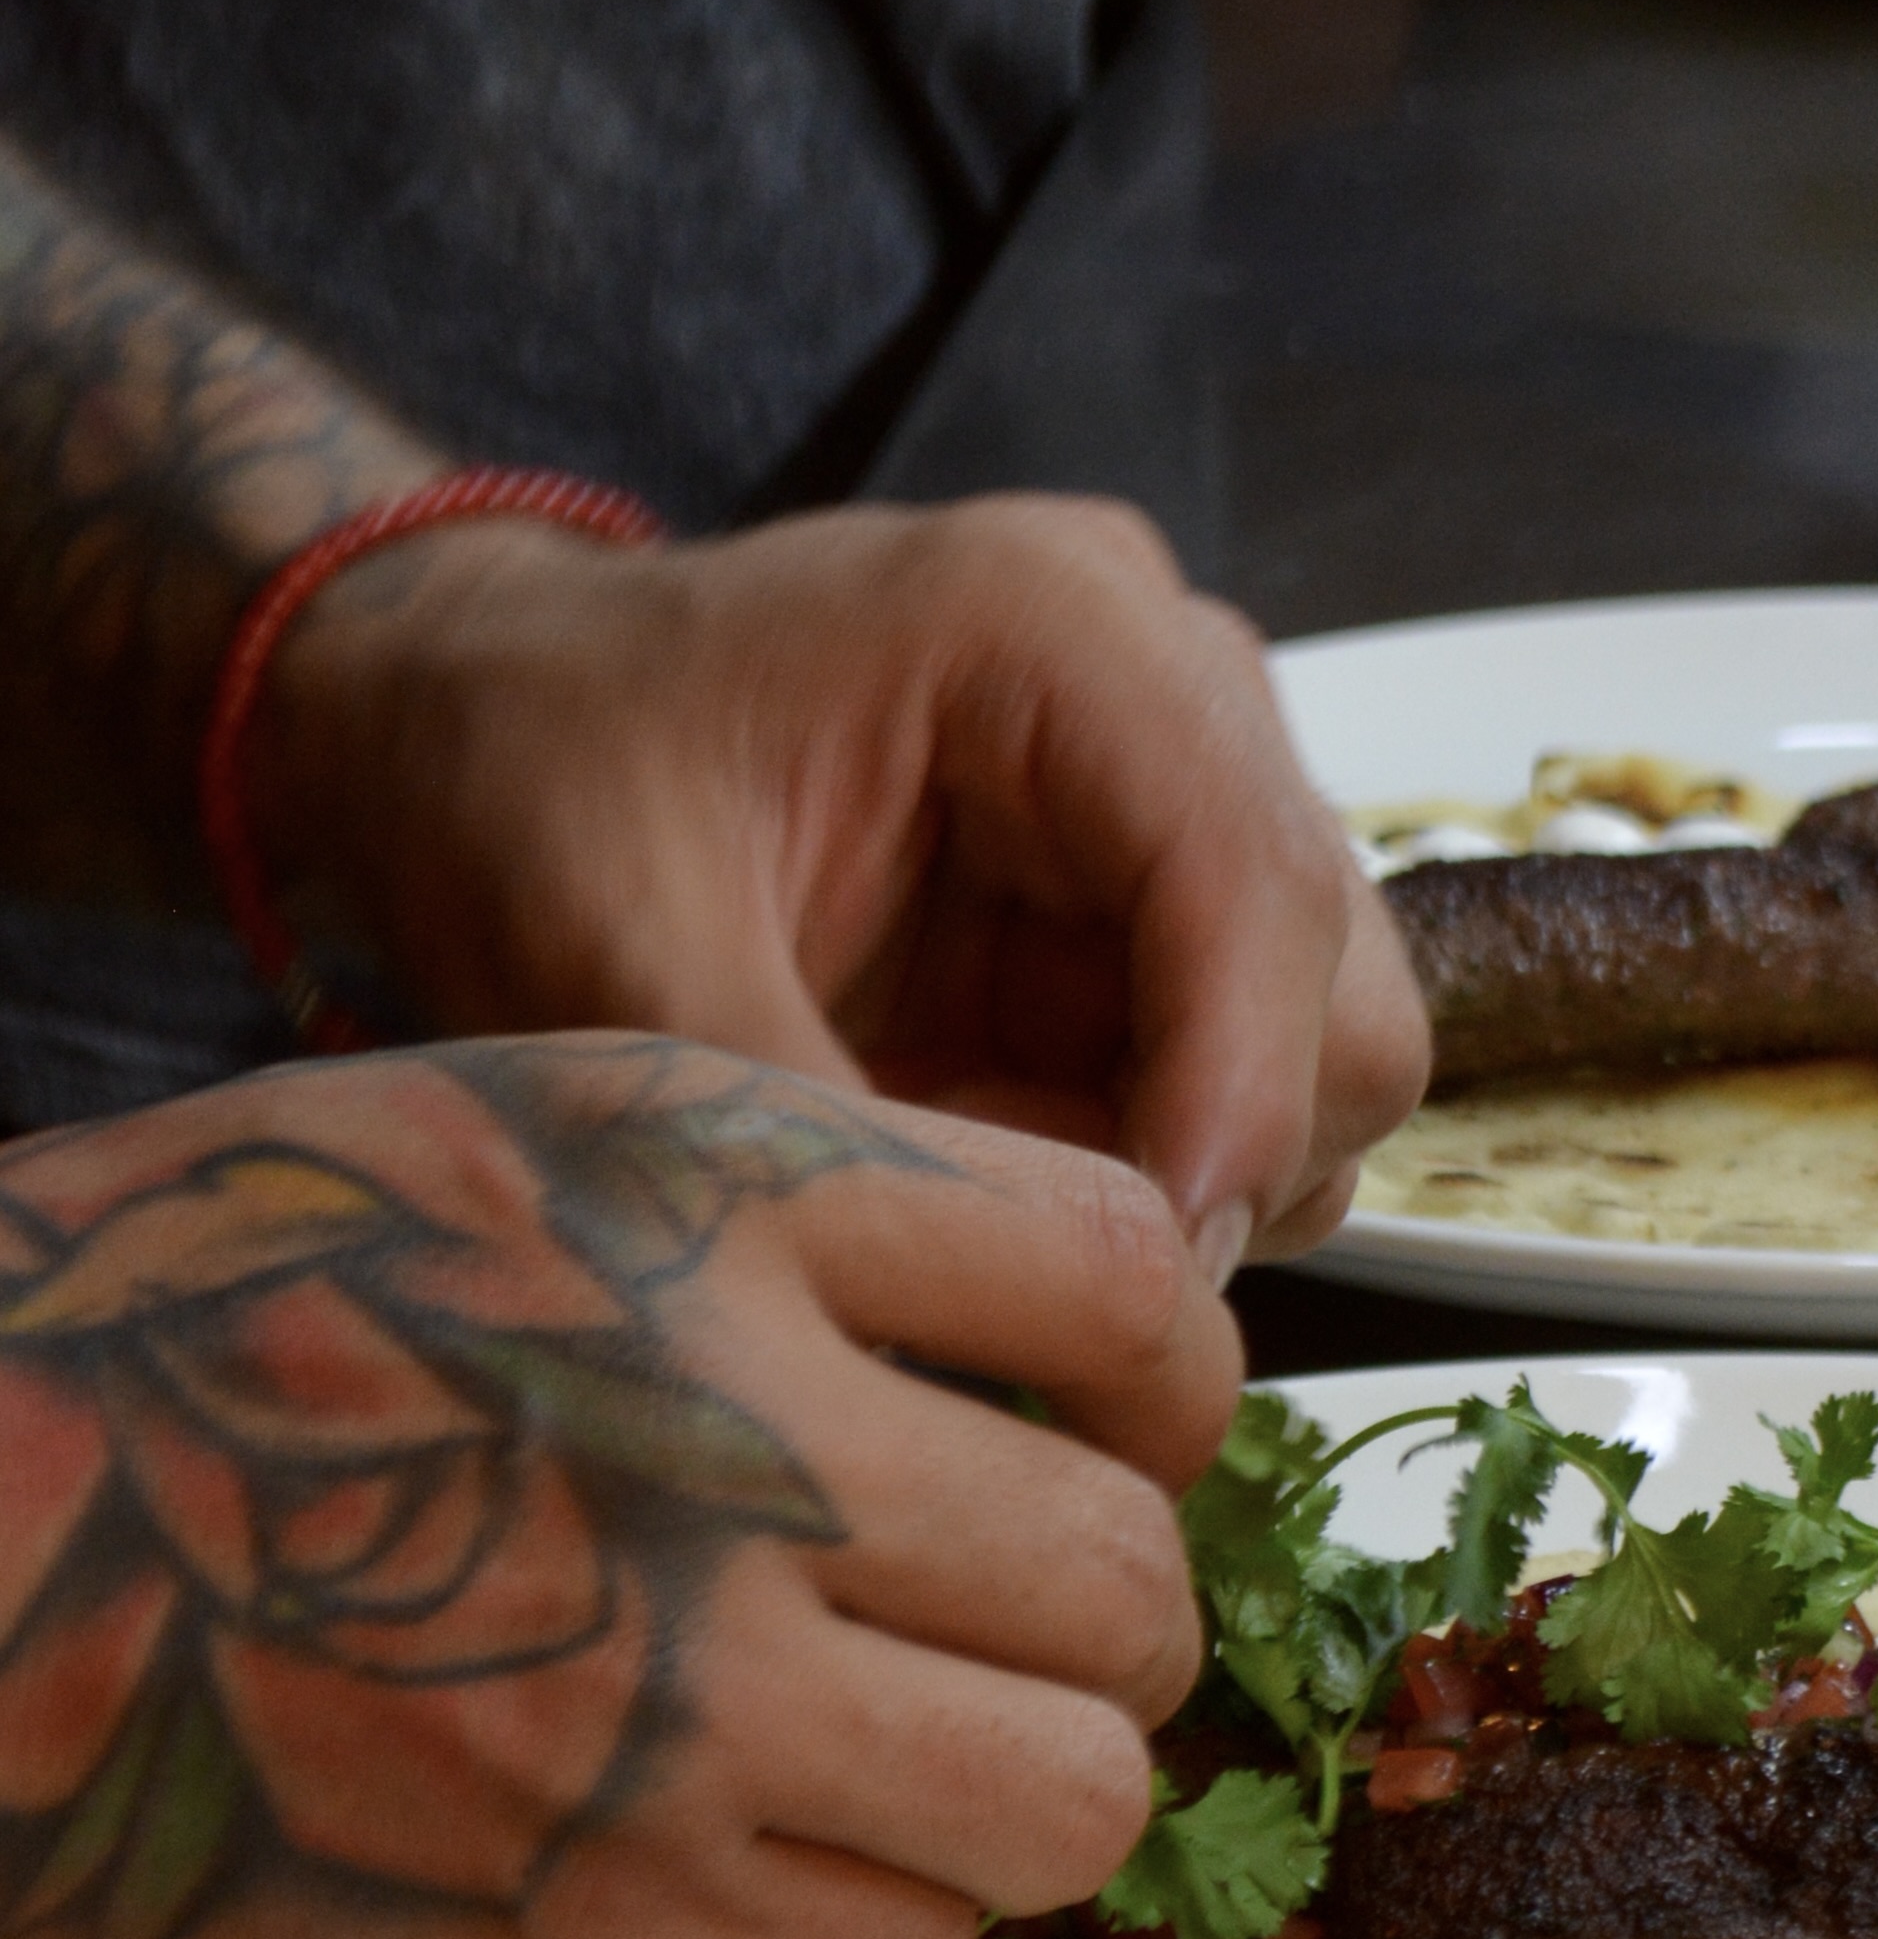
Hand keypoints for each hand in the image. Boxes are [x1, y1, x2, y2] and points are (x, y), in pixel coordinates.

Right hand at [0, 1038, 1237, 1938]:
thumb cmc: (222, 1301)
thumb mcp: (524, 1132)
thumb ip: (813, 1215)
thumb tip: (1085, 1369)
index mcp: (711, 1196)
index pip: (1125, 1280)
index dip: (1162, 1376)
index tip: (1113, 1419)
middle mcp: (721, 1443)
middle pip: (1127, 1585)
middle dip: (1106, 1617)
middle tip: (1015, 1616)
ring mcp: (666, 1704)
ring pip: (1064, 1804)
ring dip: (1021, 1781)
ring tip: (916, 1741)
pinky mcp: (593, 1912)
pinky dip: (875, 1910)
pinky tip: (766, 1837)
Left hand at [262, 494, 1430, 1276]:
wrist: (470, 723)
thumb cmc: (524, 780)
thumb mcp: (614, 960)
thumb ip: (813, 1123)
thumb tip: (995, 1312)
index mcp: (1053, 626)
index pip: (1258, 887)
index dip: (1237, 1104)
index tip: (1150, 1277)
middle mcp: (1167, 683)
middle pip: (1346, 985)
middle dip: (1218, 1152)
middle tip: (1030, 1249)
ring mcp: (1175, 792)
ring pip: (1319, 1056)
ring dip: (1173, 1172)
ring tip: (963, 1174)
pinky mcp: (1148, 900)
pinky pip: (1225, 1086)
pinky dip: (1130, 1167)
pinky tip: (976, 1149)